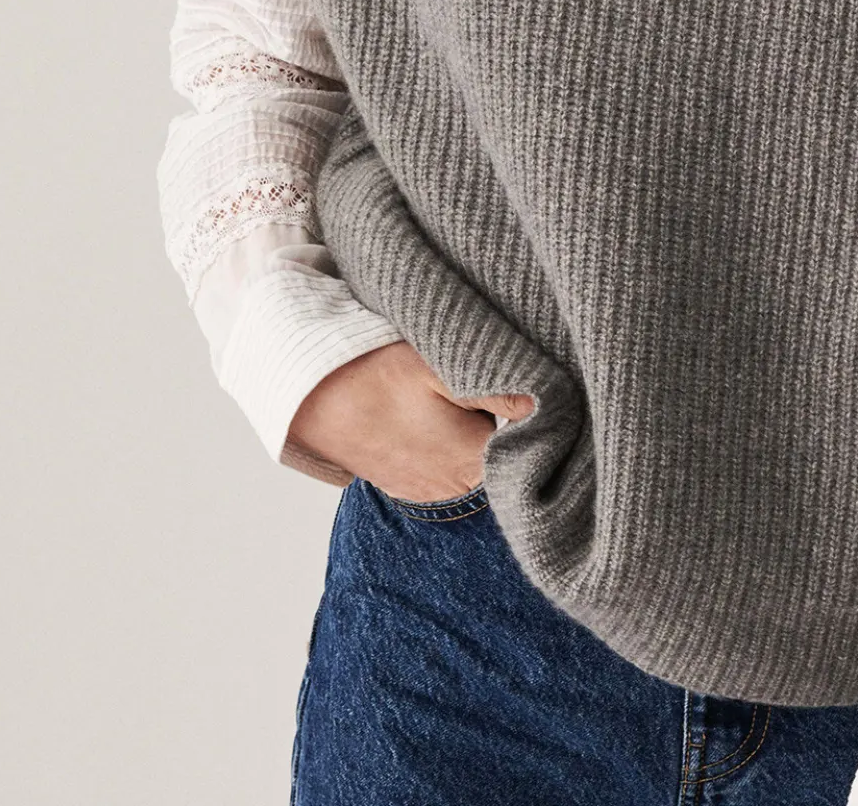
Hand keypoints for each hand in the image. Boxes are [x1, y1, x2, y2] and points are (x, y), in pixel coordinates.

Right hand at [284, 340, 534, 502]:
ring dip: (483, 439)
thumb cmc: (376, 374)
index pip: (533, 449)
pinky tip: (448, 417)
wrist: (309, 396)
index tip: (548, 391)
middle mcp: (453, 488)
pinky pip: (448, 471)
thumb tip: (547, 404)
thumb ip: (499, 389)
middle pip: (508, 461)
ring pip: (478, 467)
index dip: (545, 420)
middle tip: (511, 389)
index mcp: (472, 461)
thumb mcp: (442, 367)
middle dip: (516, 431)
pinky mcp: (406, 483)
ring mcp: (427, 490)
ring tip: (475, 400)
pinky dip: (455, 448)